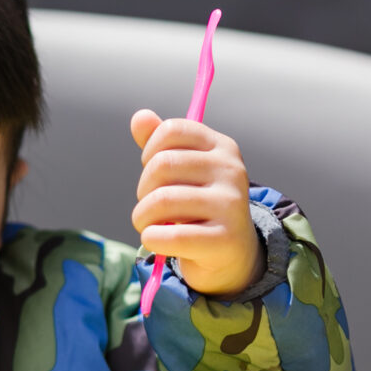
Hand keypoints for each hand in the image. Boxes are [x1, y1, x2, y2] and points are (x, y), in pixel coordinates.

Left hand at [129, 109, 258, 296]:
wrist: (230, 254)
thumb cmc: (198, 207)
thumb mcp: (182, 172)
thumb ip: (159, 145)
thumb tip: (139, 117)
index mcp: (222, 147)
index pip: (171, 130)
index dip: (150, 151)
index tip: (153, 172)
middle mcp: (231, 170)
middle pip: (162, 164)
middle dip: (143, 189)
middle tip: (149, 205)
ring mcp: (231, 204)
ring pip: (162, 200)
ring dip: (142, 217)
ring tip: (148, 224)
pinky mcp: (224, 238)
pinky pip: (171, 235)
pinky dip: (152, 239)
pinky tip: (155, 240)